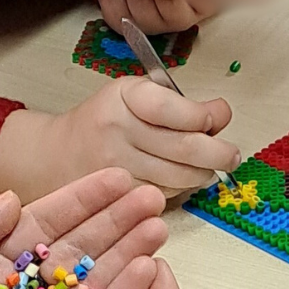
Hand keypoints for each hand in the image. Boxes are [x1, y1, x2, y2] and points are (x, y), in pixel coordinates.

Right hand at [0, 75, 237, 202]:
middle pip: (185, 147)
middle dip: (219, 152)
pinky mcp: (120, 194)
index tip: (219, 116)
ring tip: (207, 165)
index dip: (205, 116)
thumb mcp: (135, 94)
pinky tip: (179, 177)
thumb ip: (177, 102)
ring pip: (181, 176)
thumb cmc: (105, 120)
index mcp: (125, 96)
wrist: (57, 155)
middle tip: (232, 154)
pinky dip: (181, 188)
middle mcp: (119, 130)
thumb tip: (220, 115)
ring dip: (204, 172)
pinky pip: (166, 194)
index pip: (175, 108)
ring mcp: (118, 166)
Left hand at [0, 172, 169, 288]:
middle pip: (76, 253)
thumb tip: (10, 199)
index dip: (79, 203)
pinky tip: (147, 273)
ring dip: (128, 257)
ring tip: (159, 229)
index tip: (117, 180)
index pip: (41, 228)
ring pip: (94, 287)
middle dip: (115, 225)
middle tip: (152, 200)